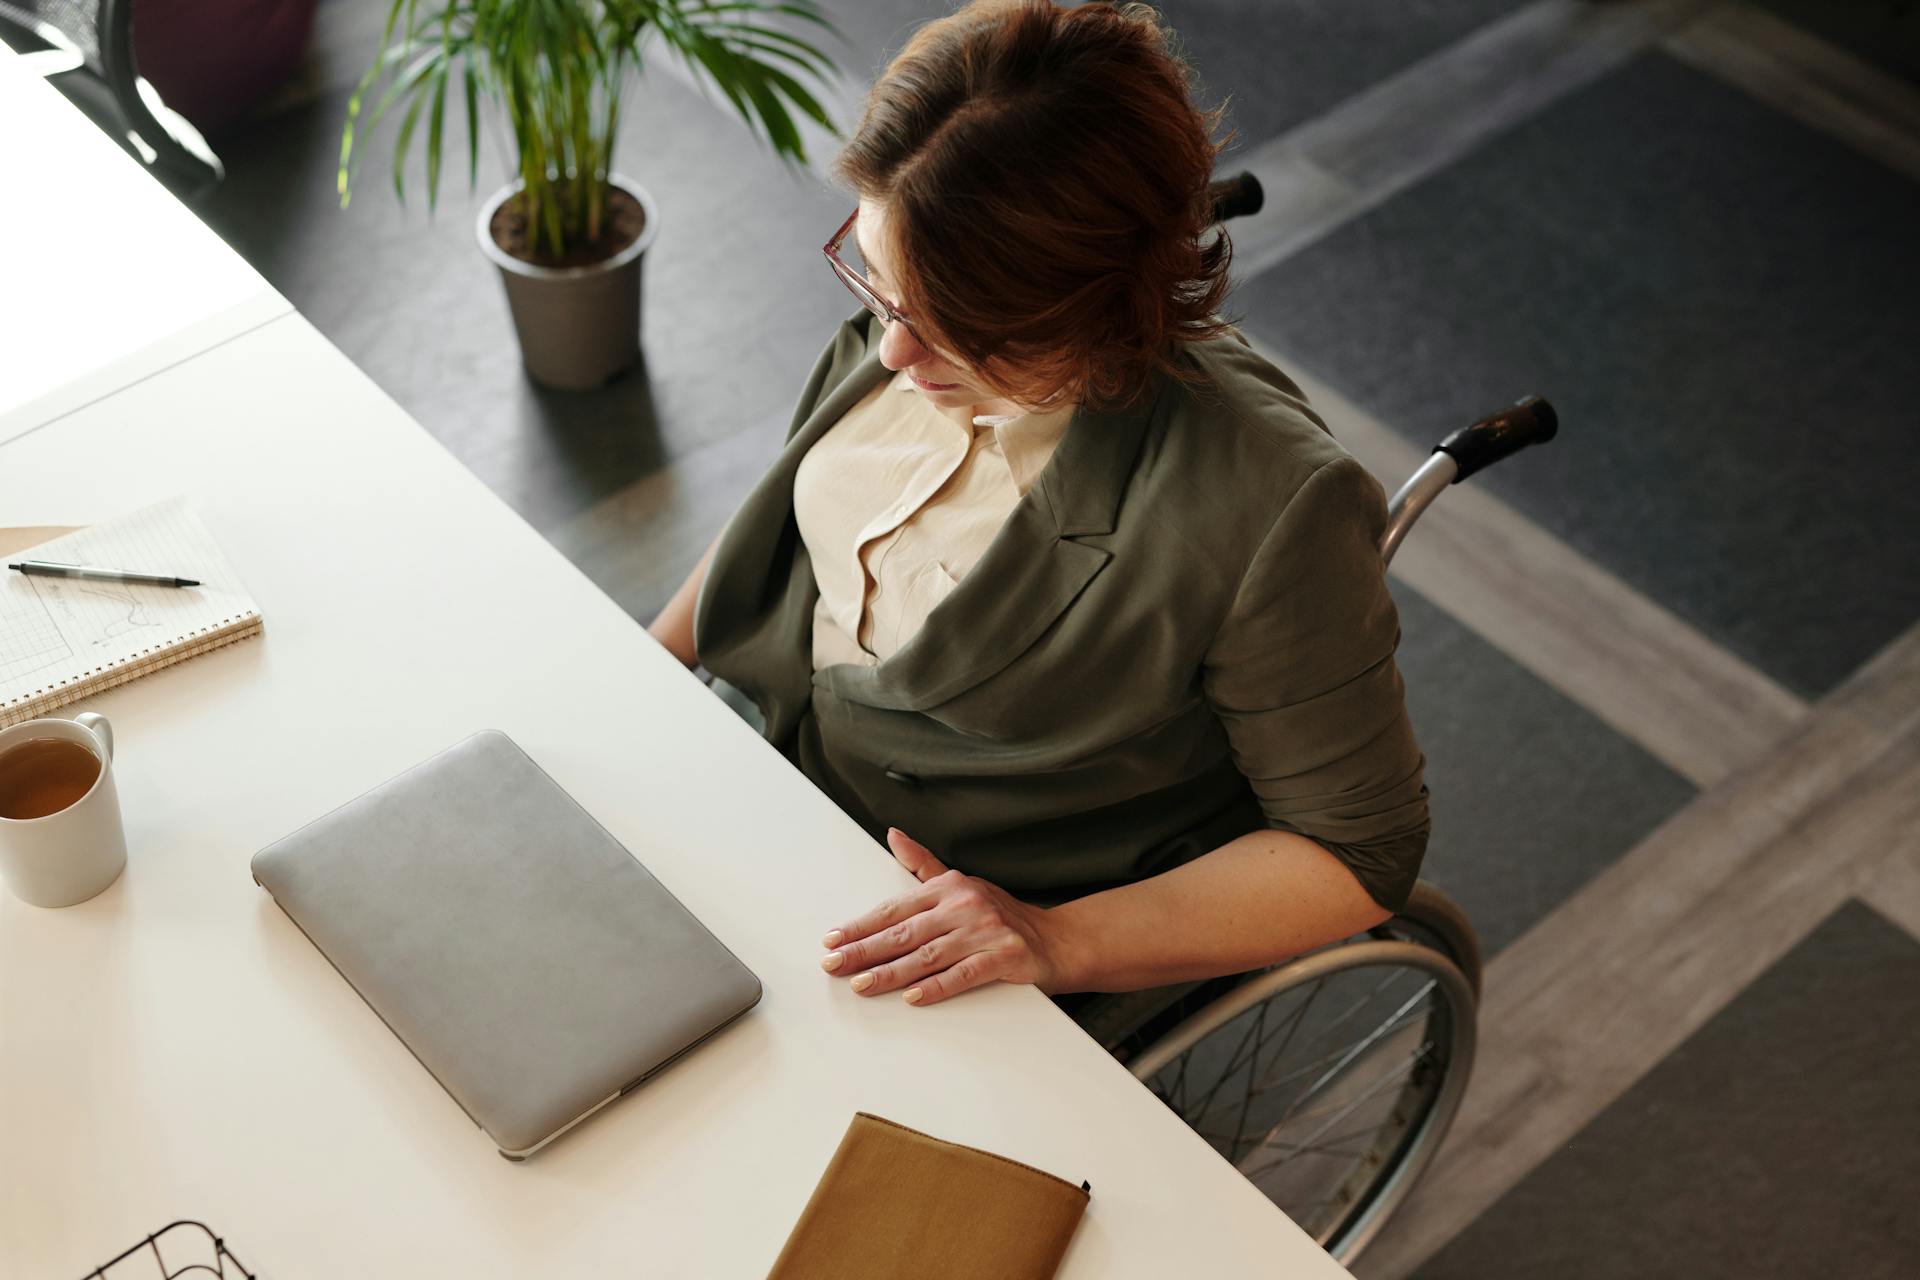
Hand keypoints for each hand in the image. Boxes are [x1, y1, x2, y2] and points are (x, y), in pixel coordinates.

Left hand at [820, 828, 1070, 1005]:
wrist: (1058, 940)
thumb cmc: (1003, 915)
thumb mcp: (962, 884)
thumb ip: (923, 865)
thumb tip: (893, 835)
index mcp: (949, 888)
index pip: (895, 908)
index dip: (861, 925)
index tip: (832, 940)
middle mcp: (965, 905)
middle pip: (904, 932)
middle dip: (864, 949)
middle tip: (833, 964)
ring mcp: (985, 931)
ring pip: (928, 955)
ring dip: (891, 972)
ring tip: (862, 984)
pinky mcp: (1004, 957)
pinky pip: (964, 974)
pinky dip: (937, 986)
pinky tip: (913, 997)